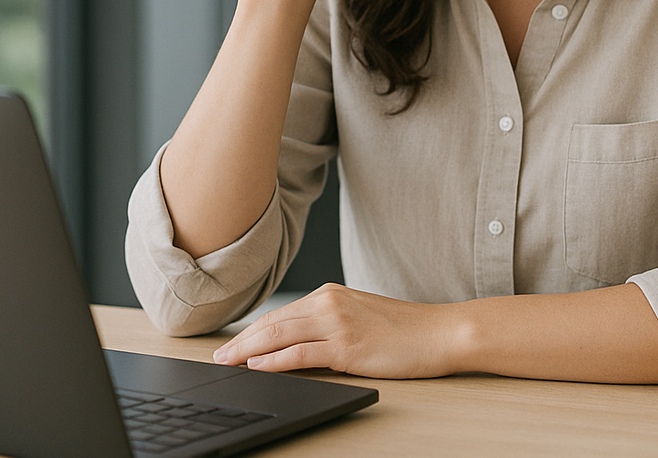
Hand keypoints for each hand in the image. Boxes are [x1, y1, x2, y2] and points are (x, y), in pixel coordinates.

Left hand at [212, 284, 462, 378]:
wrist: (439, 331)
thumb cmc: (405, 328)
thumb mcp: (361, 316)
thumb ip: (330, 322)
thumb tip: (296, 341)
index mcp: (332, 293)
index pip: (281, 313)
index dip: (252, 330)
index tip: (232, 344)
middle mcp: (331, 302)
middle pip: (274, 322)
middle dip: (241, 341)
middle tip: (218, 357)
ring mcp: (338, 322)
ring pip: (279, 335)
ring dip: (247, 350)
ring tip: (226, 363)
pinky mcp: (347, 345)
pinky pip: (300, 353)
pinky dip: (273, 360)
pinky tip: (256, 365)